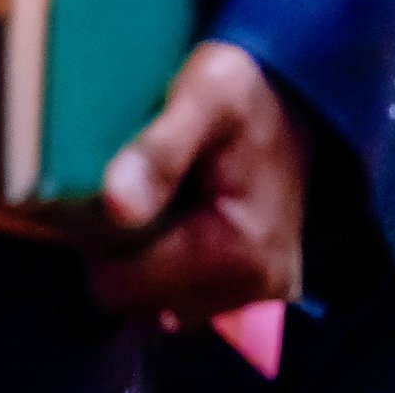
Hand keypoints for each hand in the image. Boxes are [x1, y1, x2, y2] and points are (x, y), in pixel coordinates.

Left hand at [89, 41, 308, 321]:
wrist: (294, 97)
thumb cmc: (244, 91)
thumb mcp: (204, 92)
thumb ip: (160, 148)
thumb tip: (118, 207)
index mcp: (239, 254)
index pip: (118, 289)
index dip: (100, 240)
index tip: (119, 187)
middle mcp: (258, 290)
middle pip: (137, 302)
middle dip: (123, 251)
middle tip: (143, 190)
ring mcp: (263, 295)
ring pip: (158, 303)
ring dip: (147, 259)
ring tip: (168, 201)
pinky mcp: (262, 291)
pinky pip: (187, 299)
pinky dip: (174, 266)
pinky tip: (187, 222)